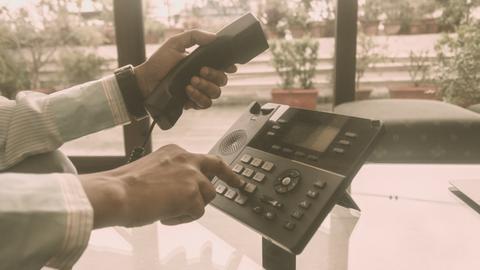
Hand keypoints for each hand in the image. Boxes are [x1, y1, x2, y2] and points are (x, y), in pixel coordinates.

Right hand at [79, 144, 242, 227]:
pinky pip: (197, 213)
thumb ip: (171, 174)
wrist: (115, 193)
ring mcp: (192, 176)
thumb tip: (179, 189)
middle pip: (217, 167)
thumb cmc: (124, 185)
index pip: (200, 158)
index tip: (223, 171)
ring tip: (166, 209)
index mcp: (175, 151)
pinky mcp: (193, 194)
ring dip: (191, 206)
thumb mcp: (152, 169)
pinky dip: (182, 219)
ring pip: (207, 196)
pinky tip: (164, 216)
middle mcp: (187, 159)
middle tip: (237, 183)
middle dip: (230, 176)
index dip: (211, 168)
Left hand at [134, 30, 236, 109]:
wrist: (146, 81)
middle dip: (214, 76)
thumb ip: (194, 36)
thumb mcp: (175, 43)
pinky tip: (187, 91)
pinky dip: (198, 98)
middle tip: (200, 71)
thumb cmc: (159, 62)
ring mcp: (199, 92)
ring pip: (216, 93)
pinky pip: (205, 104)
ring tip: (191, 82)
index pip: (223, 66)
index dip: (229, 67)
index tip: (229, 66)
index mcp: (202, 64)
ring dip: (205, 87)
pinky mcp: (193, 103)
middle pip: (222, 81)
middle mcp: (203, 78)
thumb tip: (214, 37)